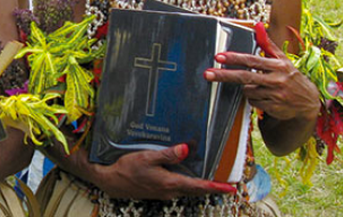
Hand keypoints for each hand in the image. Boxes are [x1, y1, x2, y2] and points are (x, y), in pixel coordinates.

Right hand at [92, 144, 235, 199]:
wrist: (112, 182)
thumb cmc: (128, 168)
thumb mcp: (147, 157)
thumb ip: (168, 154)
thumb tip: (187, 149)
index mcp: (170, 183)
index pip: (199, 185)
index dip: (216, 187)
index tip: (230, 188)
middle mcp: (170, 191)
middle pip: (196, 190)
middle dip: (212, 187)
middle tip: (226, 184)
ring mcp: (165, 193)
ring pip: (187, 189)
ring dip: (199, 185)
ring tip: (212, 180)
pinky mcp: (159, 191)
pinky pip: (178, 188)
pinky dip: (187, 183)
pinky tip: (187, 175)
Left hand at [204, 24, 318, 121]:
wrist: (308, 103)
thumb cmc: (290, 77)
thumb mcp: (281, 59)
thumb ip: (267, 43)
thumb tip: (258, 25)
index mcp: (278, 65)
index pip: (252, 60)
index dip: (234, 58)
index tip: (219, 57)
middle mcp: (277, 79)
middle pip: (245, 77)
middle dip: (224, 75)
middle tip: (207, 74)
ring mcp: (275, 95)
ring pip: (247, 91)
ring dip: (249, 89)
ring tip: (262, 87)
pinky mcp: (273, 108)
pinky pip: (253, 102)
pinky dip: (254, 99)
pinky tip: (265, 97)